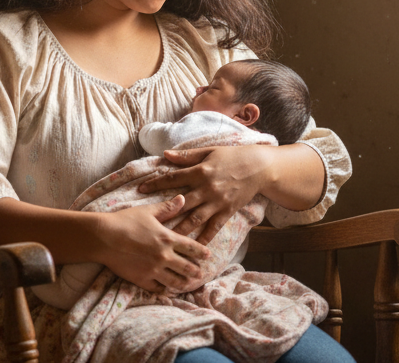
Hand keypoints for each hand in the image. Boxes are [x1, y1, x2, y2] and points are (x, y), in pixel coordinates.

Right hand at [92, 194, 210, 294]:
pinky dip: (165, 290)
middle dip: (196, 271)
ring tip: (187, 284)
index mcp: (168, 238)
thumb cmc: (125, 221)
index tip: (208, 255)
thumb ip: (167, 208)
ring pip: (175, 281)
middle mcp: (165, 257)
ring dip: (184, 283)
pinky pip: (158, 289)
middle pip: (187, 268)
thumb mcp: (148, 211)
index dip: (202, 252)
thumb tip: (183, 198)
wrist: (104, 237)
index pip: (192, 248)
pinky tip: (167, 290)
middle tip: (200, 273)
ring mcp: (154, 270)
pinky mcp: (142, 280)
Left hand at [137, 145, 276, 243]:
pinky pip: (213, 228)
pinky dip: (204, 238)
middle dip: (164, 212)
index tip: (140, 189)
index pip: (173, 179)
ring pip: (195, 219)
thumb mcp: (208, 152)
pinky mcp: (227, 212)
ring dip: (180, 230)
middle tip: (148, 222)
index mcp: (200, 171)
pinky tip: (194, 248)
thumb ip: (186, 156)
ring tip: (166, 240)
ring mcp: (217, 202)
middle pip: (181, 203)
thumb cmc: (231, 156)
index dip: (155, 183)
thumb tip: (165, 155)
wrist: (258, 167)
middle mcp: (207, 189)